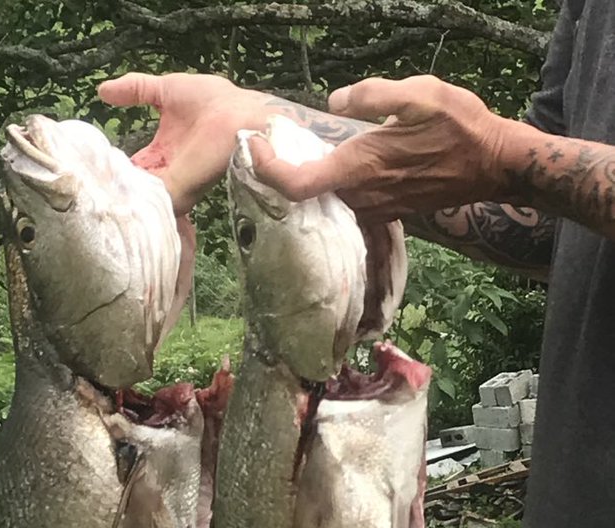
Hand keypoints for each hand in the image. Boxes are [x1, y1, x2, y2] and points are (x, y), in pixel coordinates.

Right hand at [98, 72, 259, 213]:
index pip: (132, 169)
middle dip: (115, 192)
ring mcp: (176, 188)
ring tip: (98, 202)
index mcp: (163, 154)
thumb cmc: (213, 103)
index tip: (90, 172)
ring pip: (142, 199)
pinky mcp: (182, 194)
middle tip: (91, 196)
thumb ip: (134, 91)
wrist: (244, 119)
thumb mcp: (166, 91)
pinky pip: (153, 204)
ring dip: (123, 201)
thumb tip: (101, 91)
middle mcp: (169, 176)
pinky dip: (136, 204)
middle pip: (135, 189)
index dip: (112, 170)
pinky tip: (116, 203)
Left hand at [249, 75, 506, 220]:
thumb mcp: (419, 93)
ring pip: (326, 204)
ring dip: (307, 184)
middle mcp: (364, 196)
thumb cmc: (461, 126)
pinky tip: (332, 167)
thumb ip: (371, 95)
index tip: (256, 150)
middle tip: (267, 148)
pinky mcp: (389, 210)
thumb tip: (335, 100)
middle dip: (281, 175)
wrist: (495, 164)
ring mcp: (377, 208)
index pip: (298, 184)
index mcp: (362, 167)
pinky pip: (349, 205)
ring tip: (294, 156)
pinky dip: (331, 190)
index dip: (269, 171)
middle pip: (305, 197)